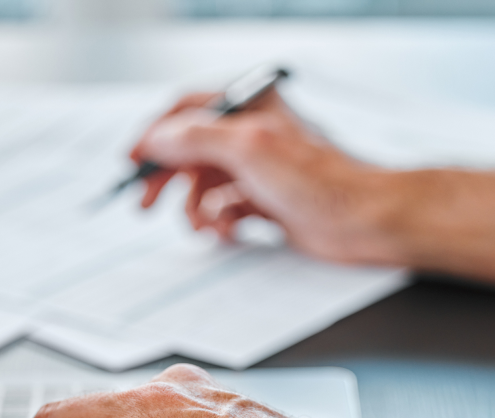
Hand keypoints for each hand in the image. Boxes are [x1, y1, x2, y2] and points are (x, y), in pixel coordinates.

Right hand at [130, 90, 404, 265]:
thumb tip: (156, 140)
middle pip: (190, 153)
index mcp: (248, 109)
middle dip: (168, 180)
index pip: (186, 113)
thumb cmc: (321, 180)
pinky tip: (228, 231)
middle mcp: (251, 137)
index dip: (155, 137)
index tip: (133, 162)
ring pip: (206, 187)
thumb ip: (195, 138)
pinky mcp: (265, 203)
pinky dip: (220, 223)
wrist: (360, 221)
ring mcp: (257, 172)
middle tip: (147, 204)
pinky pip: (225, 211)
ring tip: (203, 225)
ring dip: (197, 209)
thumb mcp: (248, 148)